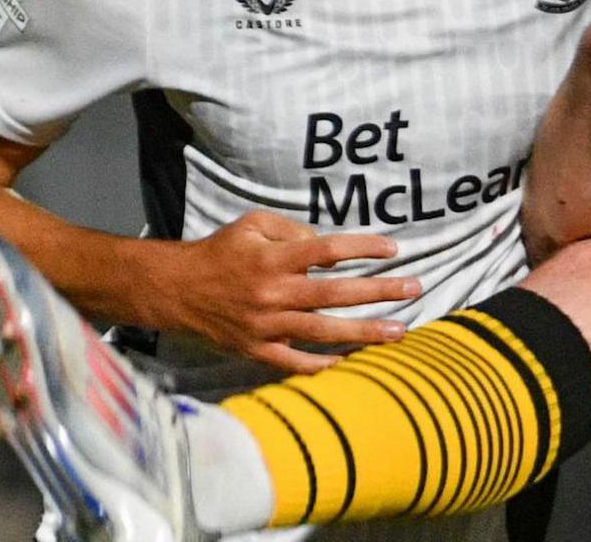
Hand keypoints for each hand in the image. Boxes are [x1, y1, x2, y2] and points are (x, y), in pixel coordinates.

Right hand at [156, 211, 418, 372]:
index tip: (394, 247)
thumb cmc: (221, 252)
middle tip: (415, 288)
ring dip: (365, 332)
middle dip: (379, 291)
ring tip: (400, 331)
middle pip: (336, 293)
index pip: (328, 250)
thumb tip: (331, 252)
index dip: (364, 247)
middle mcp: (273, 293)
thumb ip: (294, 230)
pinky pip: (296, 363)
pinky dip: (323, 365)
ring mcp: (266, 326)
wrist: (175, 290)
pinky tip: (352, 362)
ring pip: (324, 332)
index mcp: (273, 259)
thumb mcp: (253, 224)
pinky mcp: (257, 350)